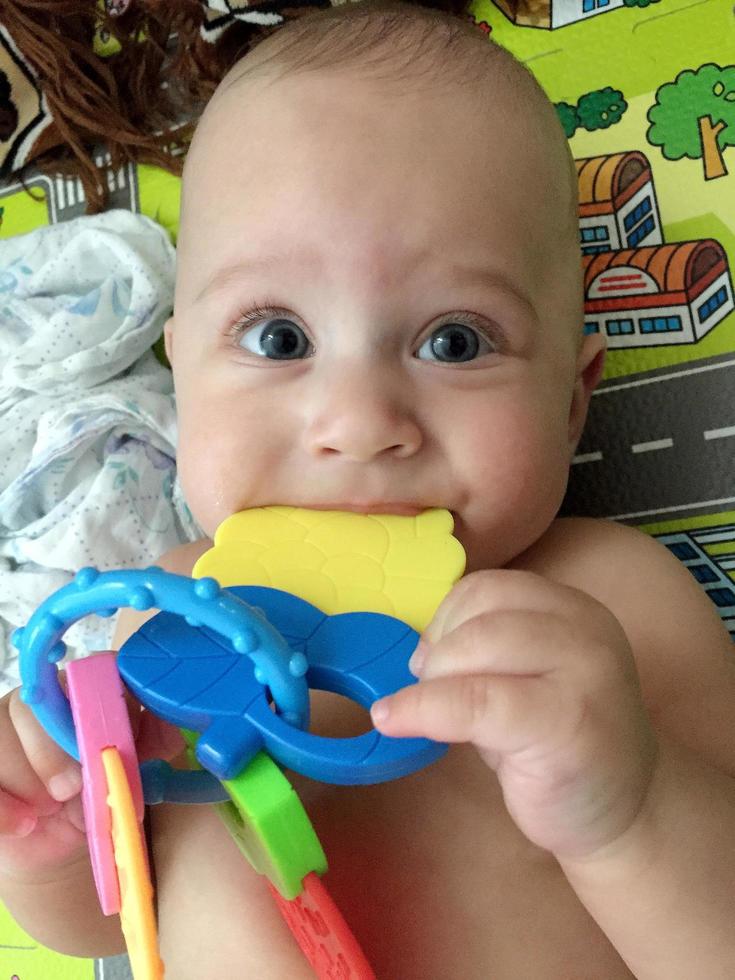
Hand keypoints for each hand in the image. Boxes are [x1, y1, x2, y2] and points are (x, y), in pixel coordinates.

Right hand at [0, 672, 183, 881]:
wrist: (62, 840)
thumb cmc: (100, 791)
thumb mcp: (131, 769)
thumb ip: (152, 743)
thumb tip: (171, 728)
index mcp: (78, 692)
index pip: (83, 672)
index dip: (90, 700)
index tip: (101, 737)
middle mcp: (35, 703)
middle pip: (30, 704)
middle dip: (52, 750)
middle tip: (73, 787)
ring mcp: (2, 733)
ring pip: (0, 736)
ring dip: (28, 778)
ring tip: (50, 808)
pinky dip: (5, 807)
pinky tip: (25, 825)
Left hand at [371, 569, 657, 860]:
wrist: (625, 812)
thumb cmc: (558, 746)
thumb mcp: (523, 679)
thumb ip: (483, 650)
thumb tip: (417, 650)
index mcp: (571, 610)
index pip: (488, 587)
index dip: (445, 619)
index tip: (432, 658)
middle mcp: (586, 629)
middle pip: (481, 611)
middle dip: (438, 651)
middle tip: (430, 691)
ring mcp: (584, 672)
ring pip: (478, 646)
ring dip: (433, 680)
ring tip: (430, 712)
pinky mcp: (568, 722)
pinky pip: (476, 702)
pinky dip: (423, 710)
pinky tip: (397, 722)